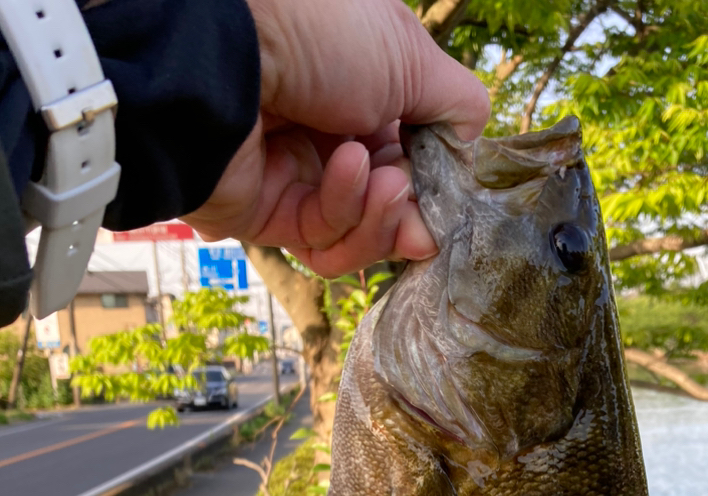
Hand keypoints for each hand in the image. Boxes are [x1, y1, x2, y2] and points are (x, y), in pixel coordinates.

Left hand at [183, 0, 489, 275]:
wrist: (224, 49)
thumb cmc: (317, 29)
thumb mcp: (410, 56)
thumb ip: (456, 104)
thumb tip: (469, 147)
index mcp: (359, 85)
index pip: (411, 151)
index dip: (435, 178)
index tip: (453, 190)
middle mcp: (325, 130)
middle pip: (389, 202)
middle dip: (414, 209)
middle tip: (423, 207)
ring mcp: (294, 174)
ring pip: (360, 232)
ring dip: (383, 215)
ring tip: (387, 183)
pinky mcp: (265, 214)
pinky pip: (322, 241)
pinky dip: (344, 212)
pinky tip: (347, 169)